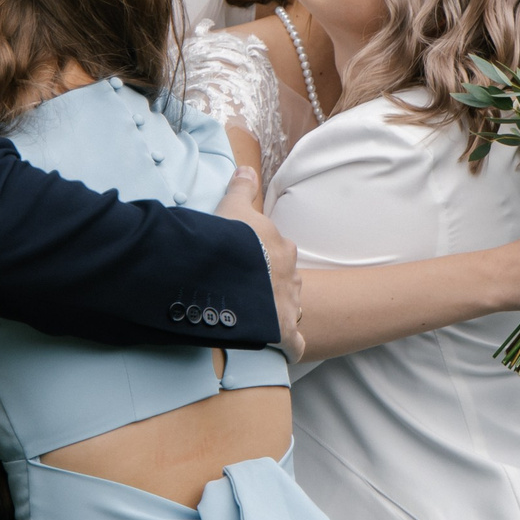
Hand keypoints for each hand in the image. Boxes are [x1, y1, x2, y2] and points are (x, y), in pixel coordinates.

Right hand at [218, 168, 304, 360]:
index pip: (276, 254)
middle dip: (272, 288)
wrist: (223, 274)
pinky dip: (290, 348)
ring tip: (254, 322)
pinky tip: (279, 350)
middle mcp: (291, 275)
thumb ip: (240, 188)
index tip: (244, 268)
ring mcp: (290, 304)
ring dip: (277, 314)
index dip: (260, 261)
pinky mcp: (284, 332)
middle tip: (245, 295)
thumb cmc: (224, 240)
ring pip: (290, 309)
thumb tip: (247, 168)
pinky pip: (295, 344)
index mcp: (280, 247)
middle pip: (286, 282)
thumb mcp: (230, 207)